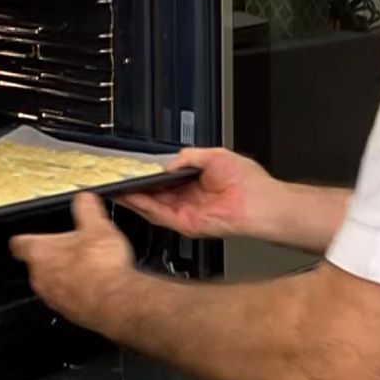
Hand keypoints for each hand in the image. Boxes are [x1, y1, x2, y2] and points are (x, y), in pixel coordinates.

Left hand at [10, 192, 134, 329]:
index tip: (29, 234)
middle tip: (72, 246)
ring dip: (65, 274)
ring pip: (51, 281)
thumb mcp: (97, 225)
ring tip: (87, 265)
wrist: (114, 301)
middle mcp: (40, 277)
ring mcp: (52, 297)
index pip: (19, 243)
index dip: (24, 237)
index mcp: (40, 252)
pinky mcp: (67, 312)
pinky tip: (95, 283)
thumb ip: (86, 207)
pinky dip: (77, 290)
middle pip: (37, 263)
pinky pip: (66, 298)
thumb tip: (84, 197)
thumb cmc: (101, 266)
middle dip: (52, 255)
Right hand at [116, 147, 280, 240]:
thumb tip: (168, 163)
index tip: (131, 169)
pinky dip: (145, 208)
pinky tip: (133, 198)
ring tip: (118, 190)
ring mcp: (187, 212)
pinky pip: (161, 216)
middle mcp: (189, 198)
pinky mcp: (187, 224)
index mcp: (195, 181)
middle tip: (117, 181)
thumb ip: (188, 157)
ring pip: (153, 206)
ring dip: (134, 199)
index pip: (164, 179)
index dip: (147, 175)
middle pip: (154, 194)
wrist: (262, 203)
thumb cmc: (248, 181)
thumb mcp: (214, 155)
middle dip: (135, 188)